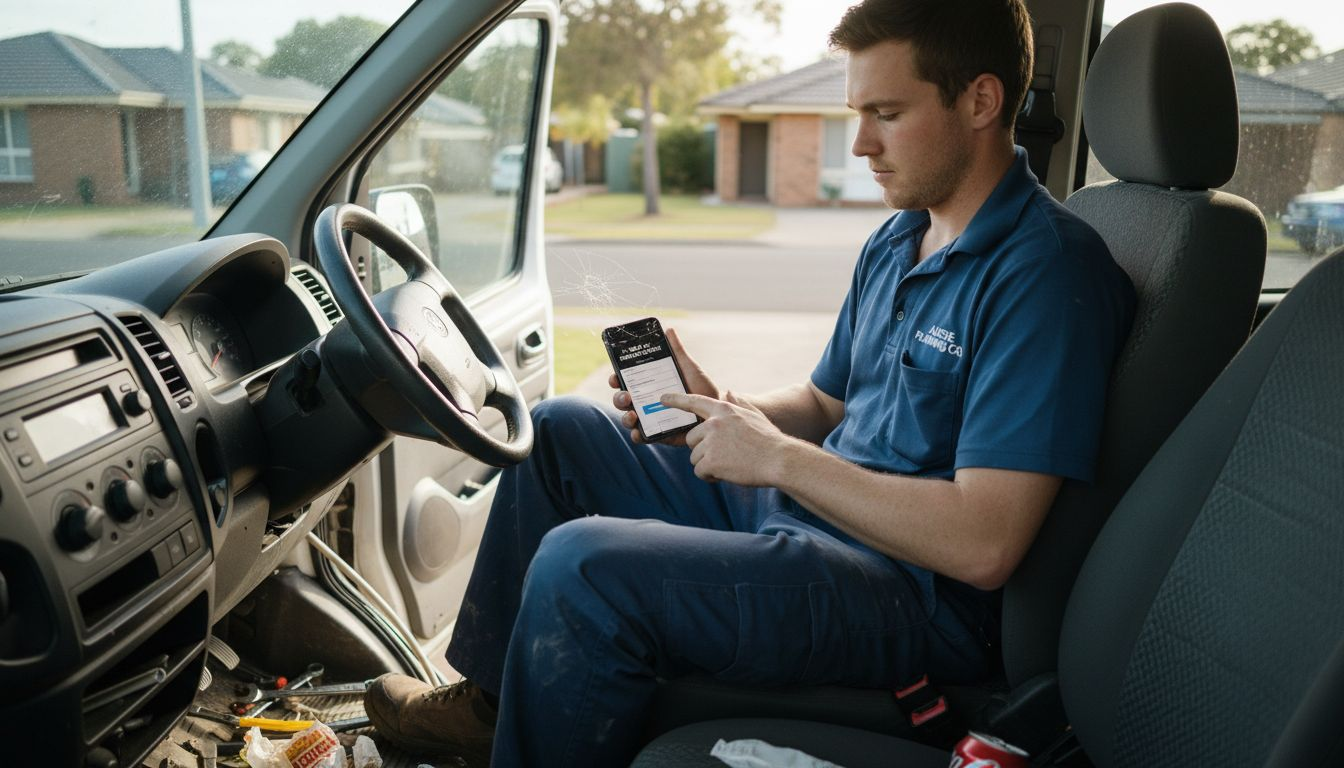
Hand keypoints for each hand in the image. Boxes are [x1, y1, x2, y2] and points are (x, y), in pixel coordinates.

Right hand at [610, 327, 718, 445]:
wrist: (717, 410)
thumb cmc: (701, 388)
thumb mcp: (689, 368)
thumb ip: (677, 352)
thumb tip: (669, 330)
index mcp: (649, 384)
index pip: (626, 380)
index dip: (616, 378)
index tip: (615, 376)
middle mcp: (646, 402)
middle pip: (623, 400)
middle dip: (619, 398)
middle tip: (626, 396)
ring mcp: (650, 419)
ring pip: (629, 419)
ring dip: (625, 417)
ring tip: (633, 415)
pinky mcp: (658, 434)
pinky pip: (642, 437)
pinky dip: (637, 436)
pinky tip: (639, 432)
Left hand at [660, 391, 787, 485]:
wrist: (779, 460)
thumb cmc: (769, 439)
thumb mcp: (754, 415)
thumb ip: (739, 403)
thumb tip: (728, 392)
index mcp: (723, 410)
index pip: (694, 401)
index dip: (676, 400)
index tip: (661, 399)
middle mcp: (714, 423)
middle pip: (691, 439)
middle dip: (703, 450)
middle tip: (725, 456)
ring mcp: (711, 442)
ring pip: (695, 458)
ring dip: (708, 465)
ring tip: (730, 465)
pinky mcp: (711, 460)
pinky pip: (700, 472)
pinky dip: (711, 476)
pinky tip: (727, 474)